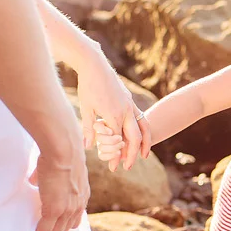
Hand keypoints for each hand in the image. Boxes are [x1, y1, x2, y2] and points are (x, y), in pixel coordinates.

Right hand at [30, 138, 87, 230]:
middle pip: (66, 229)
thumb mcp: (60, 168)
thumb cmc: (61, 152)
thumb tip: (34, 180)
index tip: (49, 224)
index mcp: (82, 195)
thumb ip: (49, 176)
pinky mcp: (54, 210)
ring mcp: (67, 210)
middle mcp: (78, 205)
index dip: (61, 224)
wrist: (64, 150)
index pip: (73, 219)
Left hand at [75, 56, 150, 170]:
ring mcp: (130, 105)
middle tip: (127, 167)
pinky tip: (138, 137)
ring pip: (143, 129)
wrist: (95, 64)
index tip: (113, 167)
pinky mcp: (130, 100)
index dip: (116, 156)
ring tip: (143, 156)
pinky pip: (140, 119)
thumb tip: (89, 148)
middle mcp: (126, 111)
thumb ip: (88, 129)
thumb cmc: (88, 85)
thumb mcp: (85, 108)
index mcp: (114, 115)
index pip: (118, 142)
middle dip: (132, 155)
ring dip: (144, 144)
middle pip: (135, 138)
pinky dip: (141, 131)